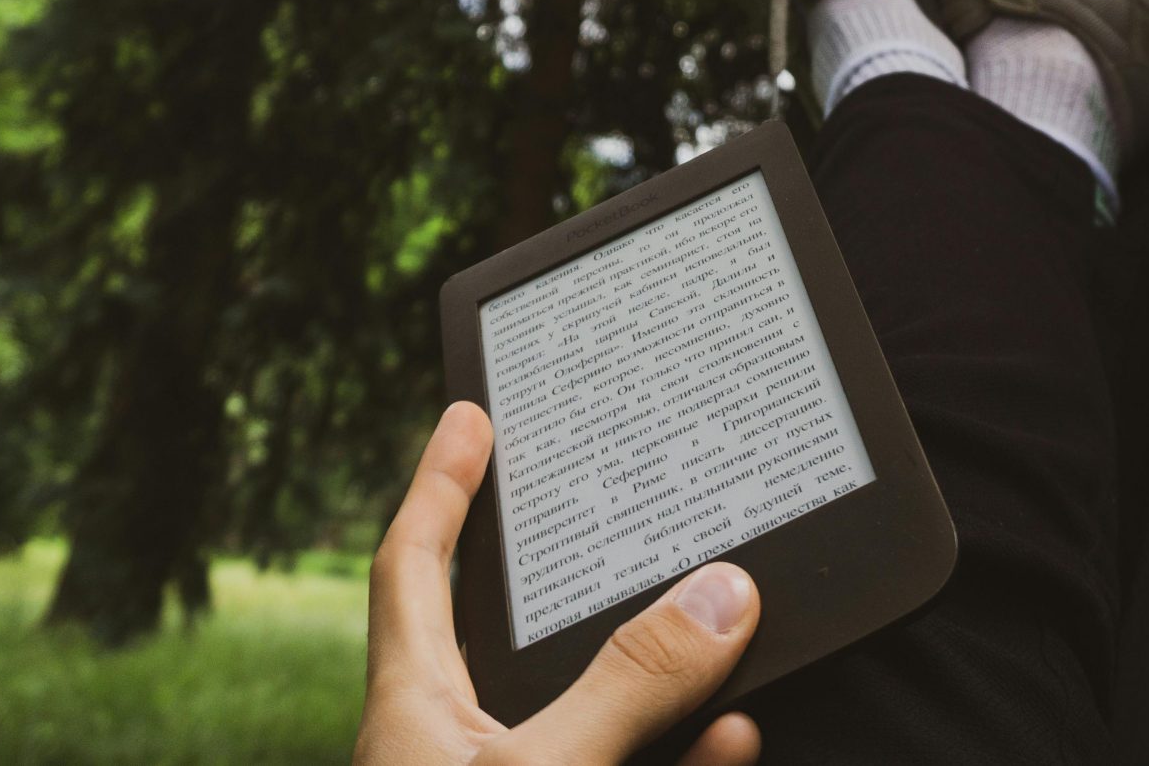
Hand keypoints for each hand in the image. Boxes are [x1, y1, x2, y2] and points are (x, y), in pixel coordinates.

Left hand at [354, 401, 763, 765]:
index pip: (413, 567)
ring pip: (589, 714)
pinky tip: (735, 733)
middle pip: (505, 631)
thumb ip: (626, 686)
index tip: (468, 418)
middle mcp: (452, 747)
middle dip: (566, 568)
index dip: (438, 487)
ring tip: (719, 620)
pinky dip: (685, 756)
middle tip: (612, 498)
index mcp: (413, 710)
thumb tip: (718, 596)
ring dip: (659, 676)